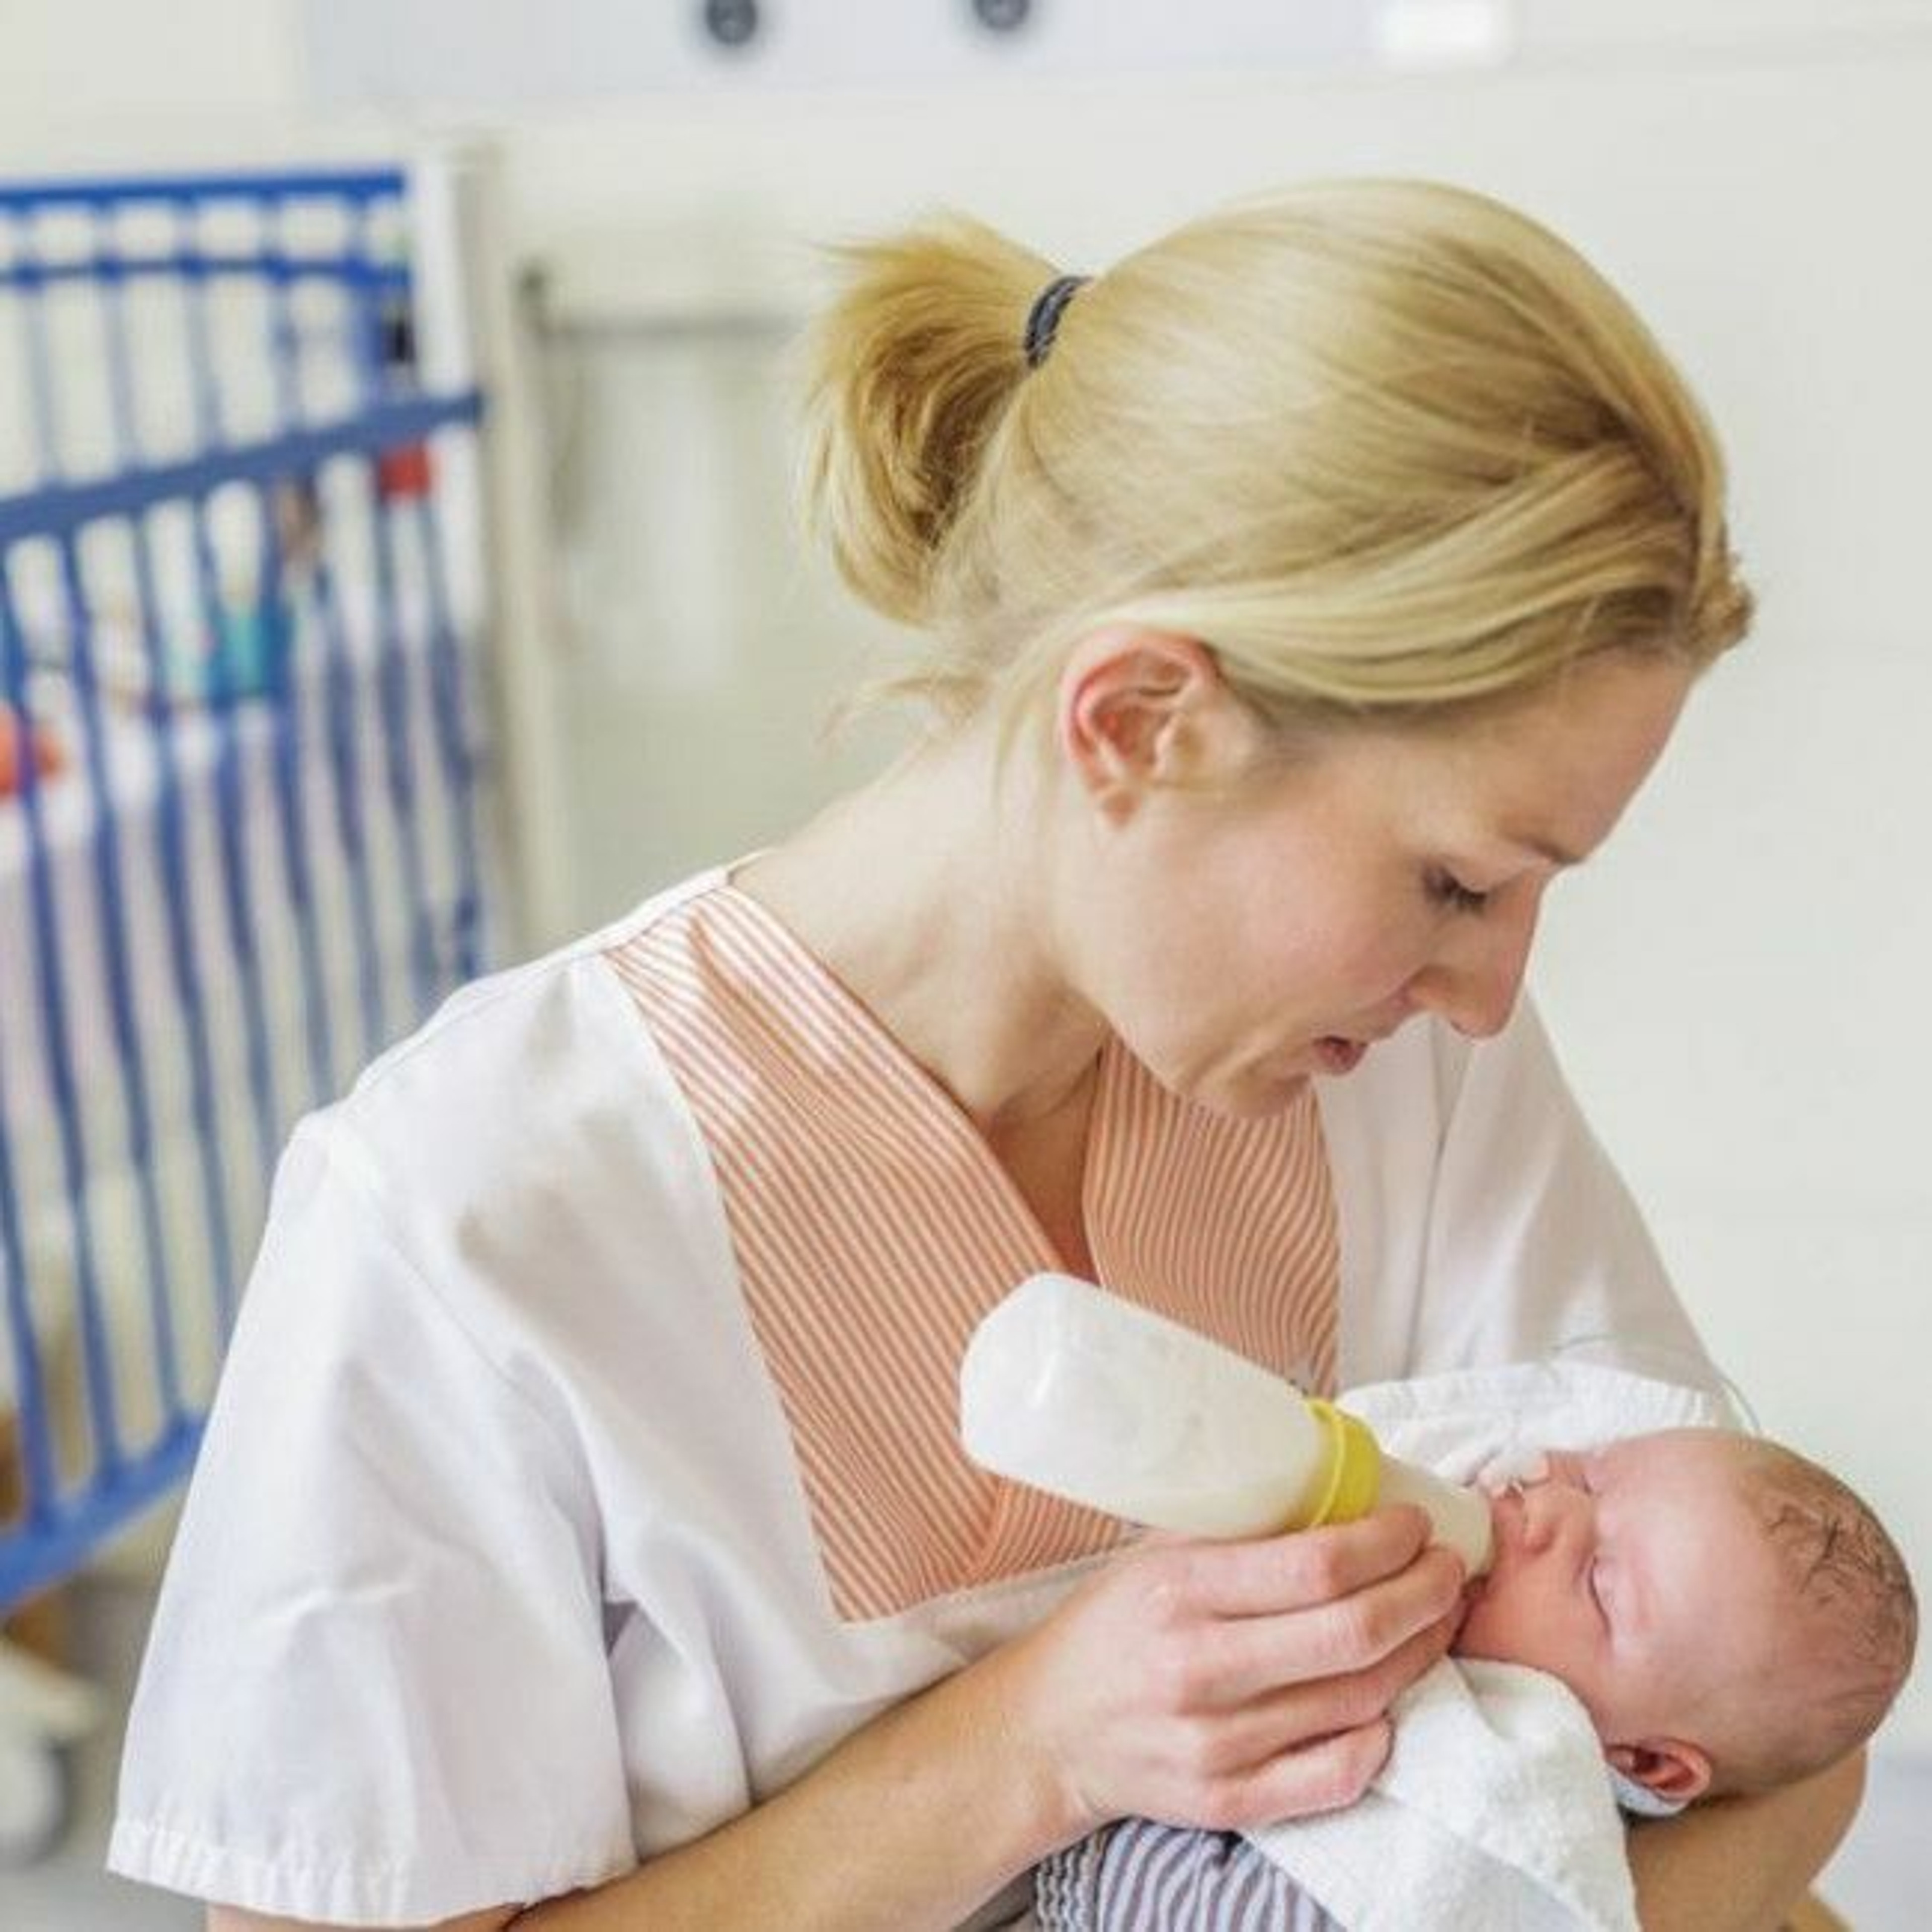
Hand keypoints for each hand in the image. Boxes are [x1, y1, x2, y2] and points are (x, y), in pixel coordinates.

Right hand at [997, 1504, 1464, 1839]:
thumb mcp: (1158, 1553)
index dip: (1388, 1543)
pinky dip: (1379, 1736)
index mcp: (1180, 1591)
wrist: (1048, 1729)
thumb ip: (1241, 1531)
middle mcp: (1199, 1669)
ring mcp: (1216, 1744)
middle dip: (1426, 1594)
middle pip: (1352, 1633)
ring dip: (1419, 1654)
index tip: (1417, 1524)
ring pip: (1358, 1700)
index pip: (1316, 1566)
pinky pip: (1336, 1774)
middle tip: (1450, 1568)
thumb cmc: (1112, 1624)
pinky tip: (1390, 1700)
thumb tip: (1343, 1493)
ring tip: (1436, 1618)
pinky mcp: (1228, 1802)